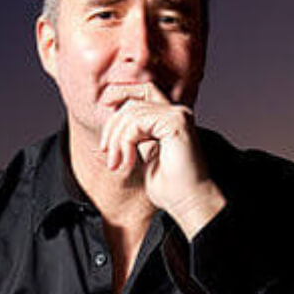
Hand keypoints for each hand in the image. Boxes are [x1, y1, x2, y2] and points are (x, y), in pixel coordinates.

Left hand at [97, 83, 225, 237]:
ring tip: (117, 164)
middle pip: (132, 102)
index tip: (104, 105)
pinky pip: (137, 123)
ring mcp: (179, 116)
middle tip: (107, 153)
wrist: (189, 203)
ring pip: (131, 113)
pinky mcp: (176, 123)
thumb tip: (113, 125)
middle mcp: (178, 113)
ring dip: (117, 140)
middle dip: (112, 126)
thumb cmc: (171, 188)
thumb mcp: (146, 155)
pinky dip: (125, 143)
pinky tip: (128, 163)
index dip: (122, 92)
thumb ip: (135, 136)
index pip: (144, 90)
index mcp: (172, 118)